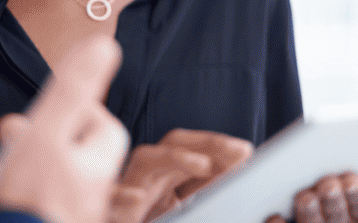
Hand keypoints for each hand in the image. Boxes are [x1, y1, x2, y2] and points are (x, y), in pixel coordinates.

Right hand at [0, 35, 129, 222]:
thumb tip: (104, 43)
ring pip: (4, 187)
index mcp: (87, 171)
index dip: (82, 109)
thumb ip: (72, 90)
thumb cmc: (33, 205)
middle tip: (4, 126)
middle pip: (47, 159)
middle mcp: (66, 199)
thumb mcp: (49, 134)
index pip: (102, 132)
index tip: (56, 96)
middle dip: (16, 136)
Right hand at [117, 129, 253, 221]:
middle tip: (241, 151)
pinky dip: (122, 195)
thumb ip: (204, 190)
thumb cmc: (148, 218)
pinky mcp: (109, 208)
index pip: (194, 148)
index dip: (220, 146)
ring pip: (145, 159)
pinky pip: (112, 196)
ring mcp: (127, 186)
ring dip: (174, 157)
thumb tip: (237, 174)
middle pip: (174, 143)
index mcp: (166, 173)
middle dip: (208, 143)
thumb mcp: (182, 205)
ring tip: (204, 165)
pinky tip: (136, 197)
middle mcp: (148, 173)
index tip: (247, 151)